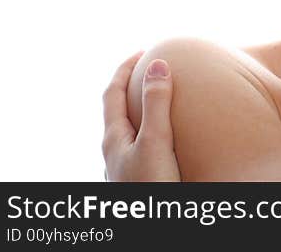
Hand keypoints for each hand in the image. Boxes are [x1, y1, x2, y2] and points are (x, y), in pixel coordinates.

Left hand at [101, 51, 180, 180]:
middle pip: (117, 110)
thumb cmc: (150, 188)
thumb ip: (157, 104)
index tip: (144, 50)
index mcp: (113, 138)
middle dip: (133, 85)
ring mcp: (125, 167)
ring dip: (142, 109)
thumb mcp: (155, 141)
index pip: (112, 92)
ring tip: (163, 100)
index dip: (125, 68)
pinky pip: (142, 146)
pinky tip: (168, 139)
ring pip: (130, 130)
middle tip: (153, 69)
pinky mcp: (139, 180)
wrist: (151, 230)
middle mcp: (115, 152)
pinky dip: (152, 130)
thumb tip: (157, 64)